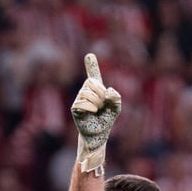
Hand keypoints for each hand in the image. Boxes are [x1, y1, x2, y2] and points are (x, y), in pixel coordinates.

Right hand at [71, 53, 120, 174]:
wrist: (99, 135)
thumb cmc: (106, 121)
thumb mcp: (116, 108)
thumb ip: (116, 97)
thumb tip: (107, 91)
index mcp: (96, 90)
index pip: (94, 75)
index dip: (91, 66)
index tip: (89, 55)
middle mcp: (86, 92)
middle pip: (91, 82)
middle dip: (100, 93)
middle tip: (102, 104)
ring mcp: (79, 99)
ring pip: (87, 91)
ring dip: (96, 101)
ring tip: (97, 110)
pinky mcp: (75, 108)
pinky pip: (82, 101)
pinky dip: (91, 106)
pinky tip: (92, 112)